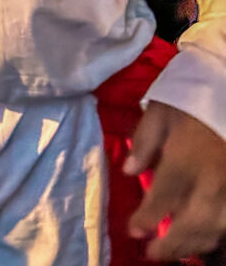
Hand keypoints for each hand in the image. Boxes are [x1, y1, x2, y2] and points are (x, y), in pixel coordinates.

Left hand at [125, 101, 225, 259]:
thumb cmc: (191, 95)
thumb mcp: (160, 109)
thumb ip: (144, 141)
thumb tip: (128, 171)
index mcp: (186, 158)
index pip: (163, 198)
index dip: (146, 219)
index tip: (133, 231)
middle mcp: (212, 179)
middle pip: (192, 223)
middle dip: (171, 244)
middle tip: (152, 253)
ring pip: (215, 228)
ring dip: (194, 244)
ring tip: (175, 251)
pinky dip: (215, 232)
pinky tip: (204, 236)